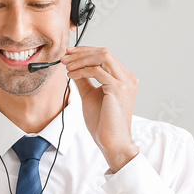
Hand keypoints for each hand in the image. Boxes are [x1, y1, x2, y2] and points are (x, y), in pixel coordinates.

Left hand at [61, 46, 139, 172]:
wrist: (111, 142)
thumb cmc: (103, 123)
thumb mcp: (90, 96)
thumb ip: (84, 81)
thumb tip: (73, 68)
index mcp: (123, 78)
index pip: (105, 56)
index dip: (86, 51)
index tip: (70, 54)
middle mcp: (127, 78)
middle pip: (104, 52)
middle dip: (82, 52)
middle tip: (65, 57)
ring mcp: (125, 82)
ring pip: (102, 57)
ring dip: (81, 59)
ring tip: (67, 65)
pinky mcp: (118, 89)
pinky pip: (97, 71)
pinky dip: (82, 71)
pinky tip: (71, 76)